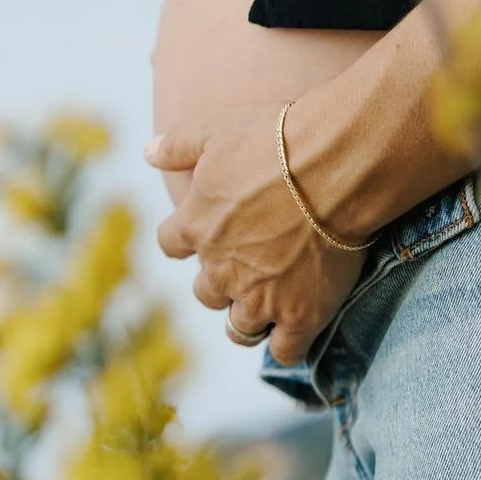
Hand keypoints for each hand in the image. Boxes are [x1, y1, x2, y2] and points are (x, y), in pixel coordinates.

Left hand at [144, 98, 374, 366]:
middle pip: (205, 292)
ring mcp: (260, 297)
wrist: (334, 167)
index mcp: (195, 226)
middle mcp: (220, 270)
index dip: (187, 238)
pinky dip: (288, 342)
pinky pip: (285, 350)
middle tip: (249, 261)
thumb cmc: (275, 142)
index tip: (207, 228)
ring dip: (247, 316)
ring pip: (239, 327)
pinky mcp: (301, 314)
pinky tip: (298, 324)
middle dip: (221, 280)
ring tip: (267, 302)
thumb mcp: (215, 128)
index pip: (171, 244)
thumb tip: (146, 152)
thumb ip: (177, 144)